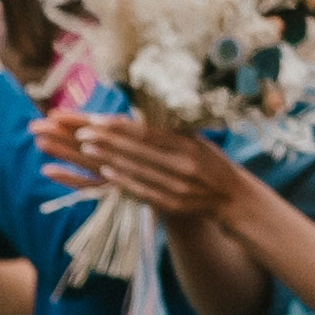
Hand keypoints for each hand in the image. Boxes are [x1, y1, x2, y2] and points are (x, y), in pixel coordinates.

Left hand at [46, 105, 242, 225]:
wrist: (234, 198)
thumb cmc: (211, 163)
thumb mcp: (198, 141)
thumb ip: (171, 131)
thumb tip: (142, 111)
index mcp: (190, 144)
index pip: (148, 132)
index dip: (120, 126)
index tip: (96, 118)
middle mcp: (184, 163)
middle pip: (138, 150)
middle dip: (106, 140)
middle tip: (80, 131)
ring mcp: (178, 186)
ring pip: (137, 170)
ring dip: (108, 158)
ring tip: (85, 146)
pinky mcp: (173, 204)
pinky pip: (144, 191)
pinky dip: (123, 181)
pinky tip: (105, 172)